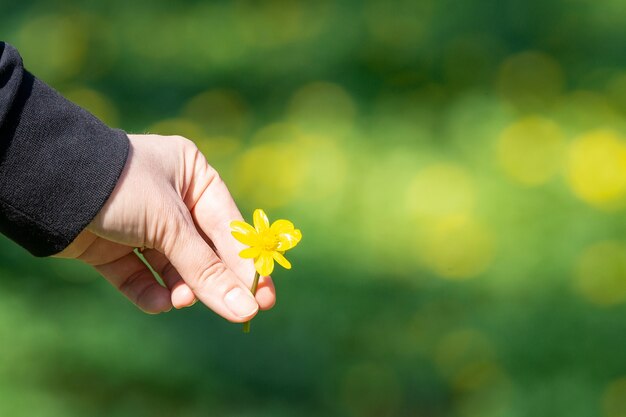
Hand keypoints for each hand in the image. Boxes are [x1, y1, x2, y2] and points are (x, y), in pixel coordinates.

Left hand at [56, 134, 275, 320]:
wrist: (46, 185)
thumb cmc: (120, 187)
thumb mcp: (170, 225)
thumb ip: (206, 269)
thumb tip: (245, 309)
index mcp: (193, 175)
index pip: (228, 226)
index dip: (246, 263)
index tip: (264, 297)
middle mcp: (171, 198)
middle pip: (203, 250)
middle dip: (214, 280)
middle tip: (241, 313)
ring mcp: (142, 224)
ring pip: (174, 267)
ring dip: (181, 287)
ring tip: (181, 298)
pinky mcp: (114, 247)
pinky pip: (141, 276)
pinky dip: (150, 292)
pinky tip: (157, 301)